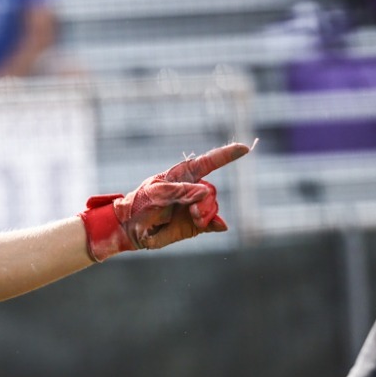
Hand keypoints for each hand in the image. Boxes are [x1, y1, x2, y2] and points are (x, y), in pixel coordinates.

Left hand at [83, 142, 251, 261]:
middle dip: (205, 202)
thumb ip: (179, 191)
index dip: (226, 155)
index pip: (208, 162)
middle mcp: (193, 190)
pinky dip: (216, 224)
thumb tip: (204, 192)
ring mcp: (195, 207)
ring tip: (194, 219)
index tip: (244, 149)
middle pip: (210, 191)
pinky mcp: (195, 225)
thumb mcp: (156, 193)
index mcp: (183, 175)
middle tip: (193, 213)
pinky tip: (219, 226)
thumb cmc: (141, 203)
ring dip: (206, 213)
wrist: (131, 227)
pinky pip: (212, 223)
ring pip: (212, 207)